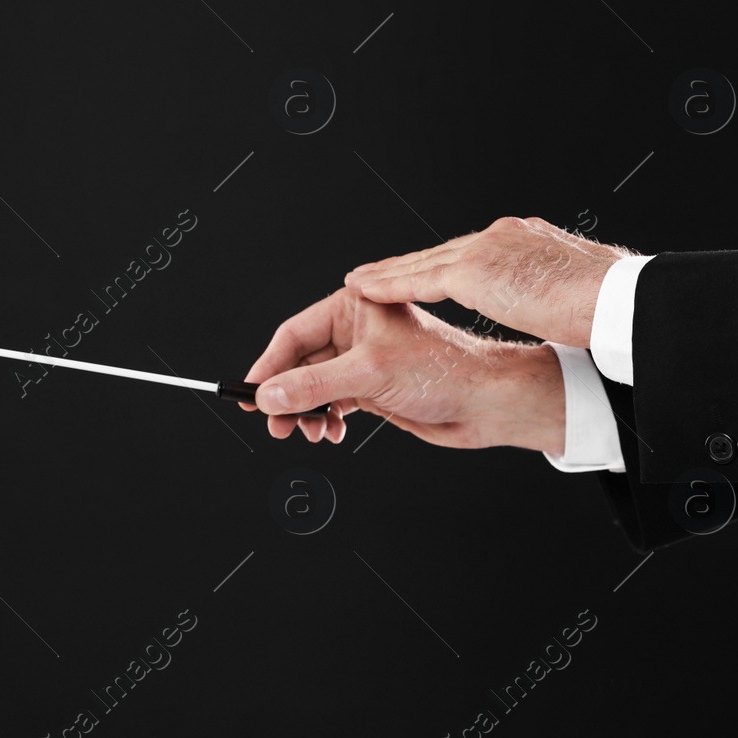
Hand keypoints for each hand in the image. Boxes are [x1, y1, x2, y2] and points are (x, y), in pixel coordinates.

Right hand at [241, 286, 566, 453]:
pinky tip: (331, 431)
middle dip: (286, 396)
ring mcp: (362, 362)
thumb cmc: (446, 369)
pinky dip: (325, 420)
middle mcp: (355, 331)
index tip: (250, 393)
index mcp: (354, 306)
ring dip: (305, 412)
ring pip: (313, 388)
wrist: (486, 403)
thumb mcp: (369, 374)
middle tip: (274, 423)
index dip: (269, 365)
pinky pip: (331, 403)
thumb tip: (269, 396)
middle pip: (298, 364)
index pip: (293, 334)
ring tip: (310, 431)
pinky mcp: (371, 389)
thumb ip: (313, 386)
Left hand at [343, 216, 637, 347]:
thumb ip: (551, 293)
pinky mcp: (475, 272)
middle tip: (372, 274)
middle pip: (440, 254)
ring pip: (423, 264)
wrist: (617, 298)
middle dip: (405, 266)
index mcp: (526, 240)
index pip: (471, 254)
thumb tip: (553, 306)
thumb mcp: (576, 292)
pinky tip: (365, 290)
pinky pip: (419, 280)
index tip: (417, 273)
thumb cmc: (608, 305)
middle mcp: (501, 237)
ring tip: (357, 281)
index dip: (439, 266)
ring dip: (386, 274)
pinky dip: (389, 285)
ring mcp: (486, 250)